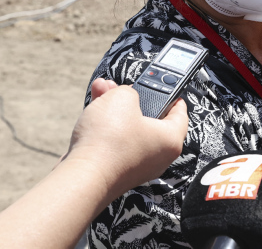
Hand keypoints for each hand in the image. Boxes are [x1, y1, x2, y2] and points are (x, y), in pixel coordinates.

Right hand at [62, 78, 188, 201]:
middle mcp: (157, 157)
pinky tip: (92, 109)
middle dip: (132, 99)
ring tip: (101, 89)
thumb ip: (128, 92)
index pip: (180, 115)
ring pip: (128, 129)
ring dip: (114, 108)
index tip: (168, 88)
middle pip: (149, 119)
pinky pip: (115, 142)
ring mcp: (136, 167)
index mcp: (170, 140)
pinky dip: (105, 126)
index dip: (174, 97)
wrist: (82, 176)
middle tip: (121, 86)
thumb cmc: (110, 138)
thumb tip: (123, 97)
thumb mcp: (123, 97)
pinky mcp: (116, 171)